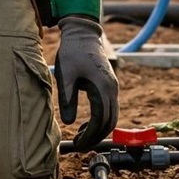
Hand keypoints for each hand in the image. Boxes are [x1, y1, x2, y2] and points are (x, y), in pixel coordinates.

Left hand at [54, 16, 118, 150]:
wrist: (83, 32)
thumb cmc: (72, 51)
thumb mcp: (65, 74)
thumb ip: (67, 98)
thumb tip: (69, 123)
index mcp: (102, 87)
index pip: (101, 120)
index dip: (90, 135)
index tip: (77, 144)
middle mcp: (112, 89)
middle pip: (110, 122)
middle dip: (95, 137)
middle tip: (79, 146)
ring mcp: (112, 87)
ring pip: (111, 117)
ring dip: (98, 130)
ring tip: (81, 137)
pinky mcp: (109, 85)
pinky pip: (109, 108)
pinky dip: (100, 120)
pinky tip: (86, 125)